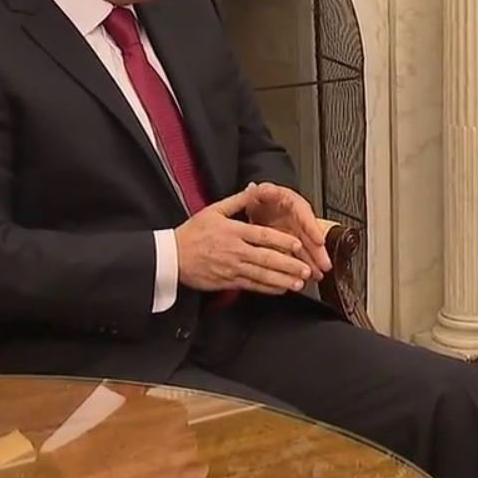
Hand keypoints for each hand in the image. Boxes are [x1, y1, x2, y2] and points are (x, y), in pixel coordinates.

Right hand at [174, 189, 313, 294]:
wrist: (171, 257)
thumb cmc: (192, 233)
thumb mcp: (214, 210)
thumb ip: (238, 201)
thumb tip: (255, 188)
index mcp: (233, 231)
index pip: (263, 236)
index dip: (282, 241)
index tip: (298, 244)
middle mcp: (235, 251)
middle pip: (266, 258)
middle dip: (289, 265)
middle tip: (306, 268)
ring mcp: (232, 268)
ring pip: (262, 275)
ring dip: (282, 279)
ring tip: (299, 282)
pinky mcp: (228, 281)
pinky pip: (252, 286)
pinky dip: (268, 288)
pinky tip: (281, 289)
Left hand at [245, 181, 332, 279]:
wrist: (256, 206)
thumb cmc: (262, 199)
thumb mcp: (262, 192)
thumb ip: (265, 191)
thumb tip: (264, 189)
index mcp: (294, 204)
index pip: (305, 215)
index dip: (313, 228)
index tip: (319, 240)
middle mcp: (297, 219)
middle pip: (310, 236)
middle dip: (318, 252)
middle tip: (324, 264)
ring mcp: (294, 233)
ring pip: (305, 248)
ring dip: (312, 262)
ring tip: (317, 275)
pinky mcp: (289, 245)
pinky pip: (297, 256)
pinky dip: (301, 266)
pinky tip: (303, 277)